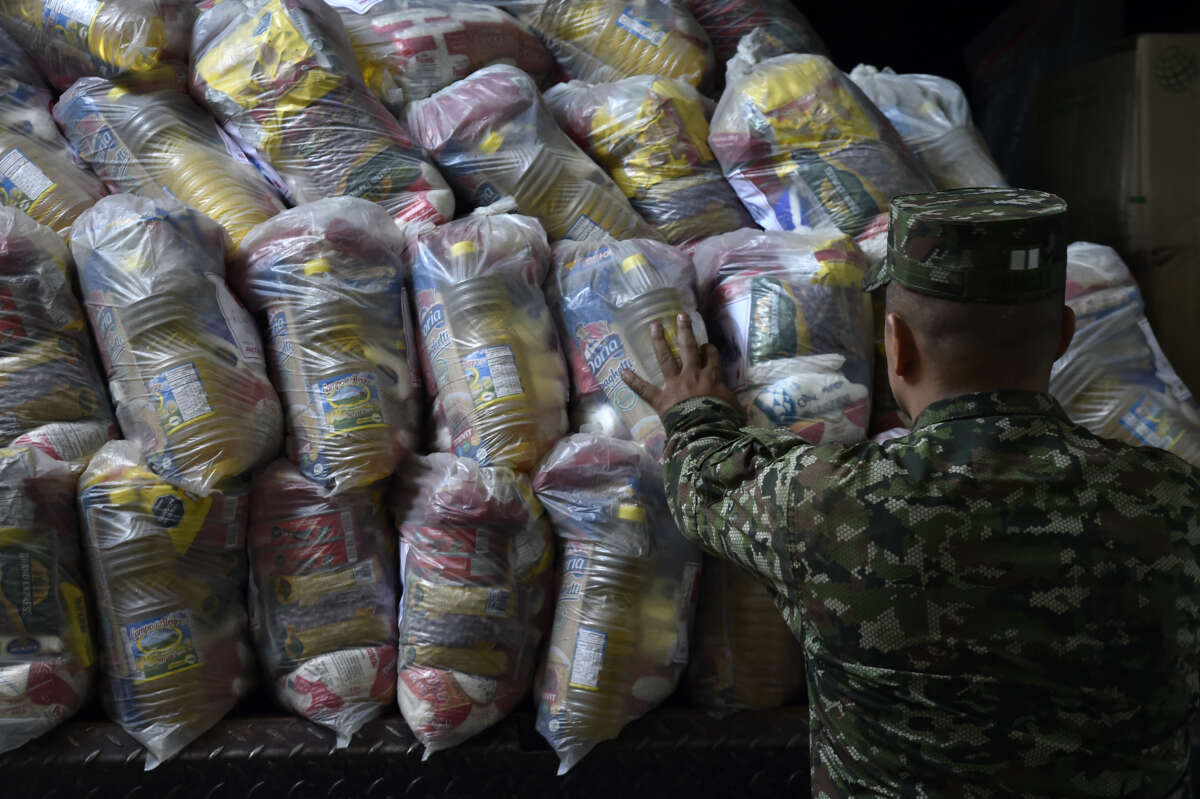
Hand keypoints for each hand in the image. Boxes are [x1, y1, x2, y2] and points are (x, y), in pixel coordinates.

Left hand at [621, 313, 740, 416]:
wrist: (706, 434)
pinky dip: (633, 381)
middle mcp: (692, 375)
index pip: (711, 356)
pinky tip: (622, 373)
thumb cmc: (724, 421)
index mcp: (712, 377)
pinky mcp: (661, 399)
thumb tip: (737, 405)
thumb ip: (733, 401)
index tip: (706, 346)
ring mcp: (675, 385)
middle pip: (688, 347)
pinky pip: (645, 389)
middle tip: (680, 316)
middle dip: (685, 330)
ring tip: (654, 326)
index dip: (708, 349)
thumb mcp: (735, 409)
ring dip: (659, 342)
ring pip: (666, 358)